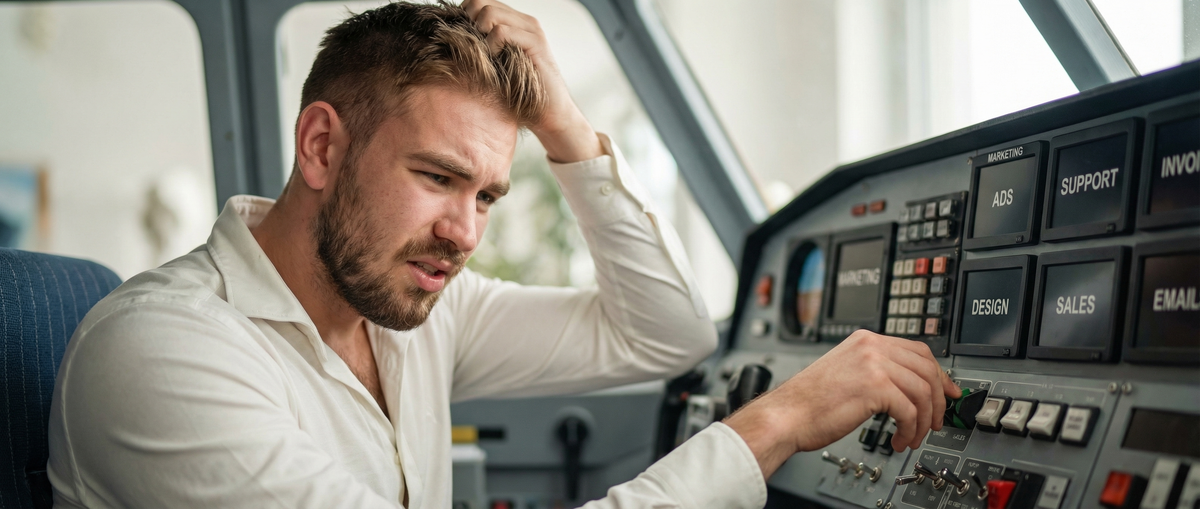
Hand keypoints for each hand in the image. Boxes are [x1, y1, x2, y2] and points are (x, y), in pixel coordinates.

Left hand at [463, 0, 603, 162]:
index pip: (479, 1)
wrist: (550, 114)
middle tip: (473, 50)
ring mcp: (531, 30)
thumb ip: (482, 48)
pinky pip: (502, 32)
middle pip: (480, 2)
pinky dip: (491, 46)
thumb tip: (451, 41)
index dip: (464, 16)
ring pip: (489, 13)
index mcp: (514, 22)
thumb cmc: (521, 95)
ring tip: (485, 57)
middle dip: (468, 24)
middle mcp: (524, 21)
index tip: (463, 40)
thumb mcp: (496, 66)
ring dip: (479, 36)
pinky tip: (495, 62)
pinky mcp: (536, 44)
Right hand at [723, 331, 959, 477]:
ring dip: (923, 420)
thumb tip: (908, 386)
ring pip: (923, 390)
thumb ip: (875, 371)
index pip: (917, 350)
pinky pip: (910, 410)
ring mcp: (873, 364)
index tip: (947, 391)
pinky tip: (900, 439)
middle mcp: (871, 346)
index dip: (938, 373)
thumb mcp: (847, 373)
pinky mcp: (874, 387)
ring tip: (913, 436)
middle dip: (938, 399)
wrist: (786, 416)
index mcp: (865, 340)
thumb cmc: (809, 403)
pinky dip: (910, 429)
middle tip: (936, 420)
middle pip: (927, 368)